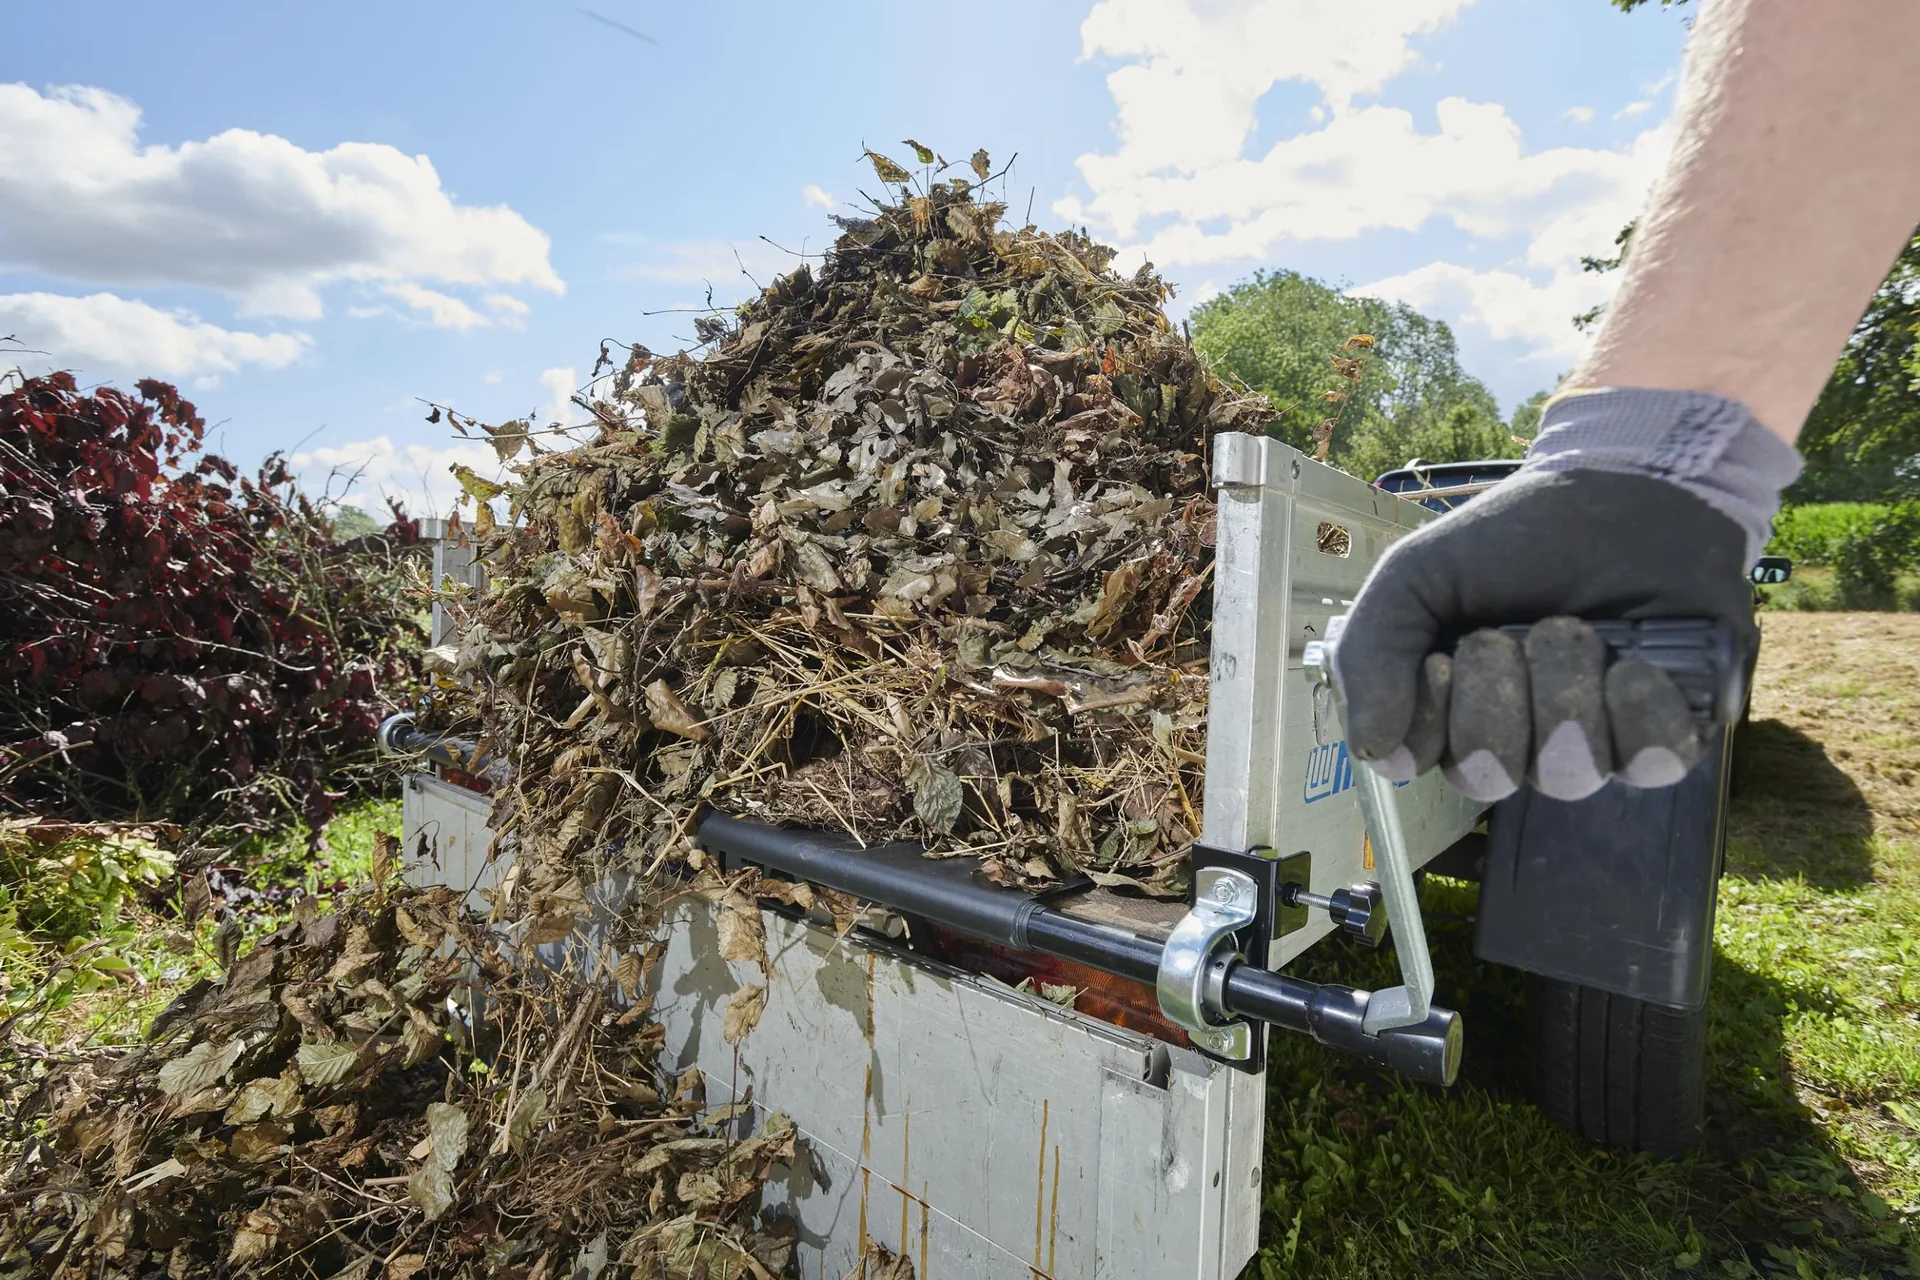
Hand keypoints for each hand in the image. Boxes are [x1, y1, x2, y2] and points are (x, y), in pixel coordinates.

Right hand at [1329, 469, 1755, 801]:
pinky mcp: (1666, 734)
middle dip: (1499, 694)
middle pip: (1488, 778)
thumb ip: (1369, 653)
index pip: (1415, 763)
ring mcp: (1594, 743)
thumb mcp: (1415, 575)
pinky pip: (1652, 765)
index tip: (1443, 661)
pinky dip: (1642, 710)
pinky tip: (1637, 663)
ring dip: (1568, 690)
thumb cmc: (1514, 536)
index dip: (1430, 720)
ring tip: (1583, 630)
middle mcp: (1515, 738)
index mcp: (1447, 707)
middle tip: (1515, 631)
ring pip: (1567, 775)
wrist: (1625, 488)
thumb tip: (1370, 751)